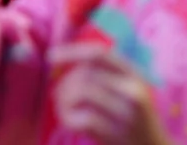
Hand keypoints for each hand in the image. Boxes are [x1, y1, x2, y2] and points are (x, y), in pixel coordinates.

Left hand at [49, 44, 171, 144]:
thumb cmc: (136, 120)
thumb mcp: (129, 90)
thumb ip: (106, 74)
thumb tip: (66, 59)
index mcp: (135, 75)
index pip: (98, 54)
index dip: (72, 52)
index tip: (50, 56)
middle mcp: (133, 91)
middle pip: (85, 73)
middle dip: (65, 82)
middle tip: (59, 95)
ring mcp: (126, 114)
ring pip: (81, 92)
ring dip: (64, 99)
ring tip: (63, 108)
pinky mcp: (117, 135)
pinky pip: (83, 118)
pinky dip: (69, 119)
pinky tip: (70, 122)